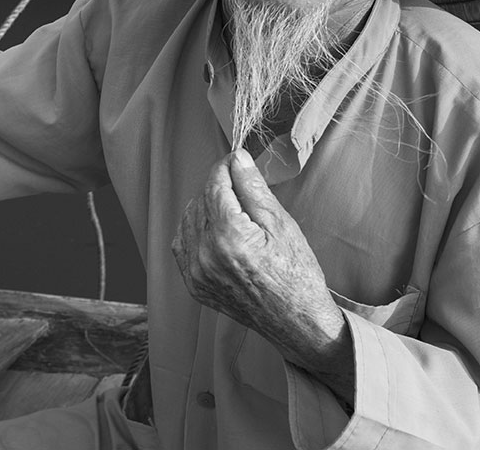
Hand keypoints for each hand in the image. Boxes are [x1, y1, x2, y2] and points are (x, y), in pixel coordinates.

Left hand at [172, 151, 352, 394]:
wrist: (296, 321)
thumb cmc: (296, 273)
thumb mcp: (281, 224)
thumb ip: (253, 188)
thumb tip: (236, 158)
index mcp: (229, 237)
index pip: (214, 185)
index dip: (225, 167)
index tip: (235, 160)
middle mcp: (205, 255)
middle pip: (200, 200)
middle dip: (219, 188)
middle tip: (243, 190)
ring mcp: (195, 272)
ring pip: (188, 219)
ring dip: (206, 208)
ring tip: (234, 213)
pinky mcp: (193, 284)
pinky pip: (182, 244)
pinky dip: (196, 231)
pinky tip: (218, 233)